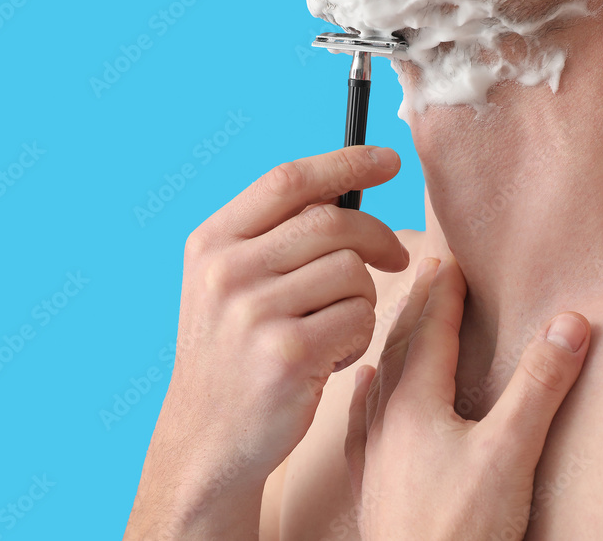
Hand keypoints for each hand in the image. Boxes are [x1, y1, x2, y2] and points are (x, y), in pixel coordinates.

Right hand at [126, 146, 408, 538]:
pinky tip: (329, 359)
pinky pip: (359, 318)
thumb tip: (348, 189)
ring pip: (353, 272)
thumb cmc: (233, 355)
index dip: (346, 162)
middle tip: (396, 257)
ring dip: (362, 300)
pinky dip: (358, 337)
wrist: (207, 441)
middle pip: (332, 223)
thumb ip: (273, 236)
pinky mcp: (287, 355)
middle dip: (377, 237)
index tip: (388, 160)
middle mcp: (226, 271)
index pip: (288, 180)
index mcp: (211, 243)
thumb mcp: (228, 284)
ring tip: (333, 330)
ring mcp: (253, 313)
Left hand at [345, 257, 591, 540]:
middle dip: (419, 304)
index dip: (444, 291)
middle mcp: (388, 418)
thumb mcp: (512, 453)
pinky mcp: (372, 483)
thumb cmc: (463, 530)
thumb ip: (540, 386)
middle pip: (402, 345)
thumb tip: (570, 322)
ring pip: (381, 378)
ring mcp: (376, 451)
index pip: (432, 329)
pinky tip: (366, 385)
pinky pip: (363, 420)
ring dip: (396, 340)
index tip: (452, 260)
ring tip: (403, 316)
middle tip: (429, 271)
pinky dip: (368, 392)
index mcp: (418, 403)